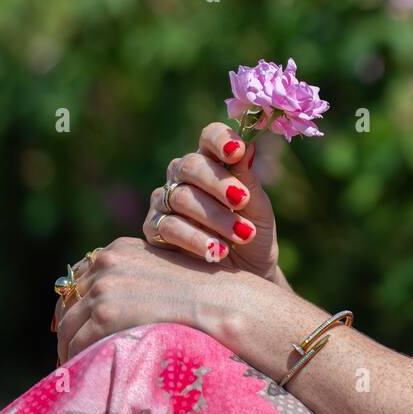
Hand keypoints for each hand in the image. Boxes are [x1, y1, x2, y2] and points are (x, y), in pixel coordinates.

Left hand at [53, 237, 248, 363]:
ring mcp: (104, 288)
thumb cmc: (207, 293)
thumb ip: (133, 279)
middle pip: (67, 304)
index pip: (78, 280)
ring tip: (82, 369)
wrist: (224, 303)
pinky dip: (78, 362)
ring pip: (67, 327)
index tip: (78, 330)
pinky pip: (76, 346)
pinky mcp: (105, 315)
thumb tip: (105, 306)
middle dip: (71, 331)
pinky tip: (89, 374)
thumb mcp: (163, 272)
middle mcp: (106, 262)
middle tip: (75, 355)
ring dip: (71, 350)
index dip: (75, 308)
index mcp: (119, 249)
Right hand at [142, 122, 280, 283]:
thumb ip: (249, 180)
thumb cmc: (253, 235)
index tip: (238, 151)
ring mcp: (164, 202)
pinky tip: (218, 250)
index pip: (209, 137)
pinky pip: (169, 227)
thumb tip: (248, 146)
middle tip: (242, 200)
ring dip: (214, 216)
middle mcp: (183, 177)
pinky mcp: (154, 230)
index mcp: (212, 162)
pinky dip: (196, 239)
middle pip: (189, 165)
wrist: (246, 276)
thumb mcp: (258, 210)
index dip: (220, 140)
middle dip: (217, 182)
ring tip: (242, 234)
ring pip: (180, 196)